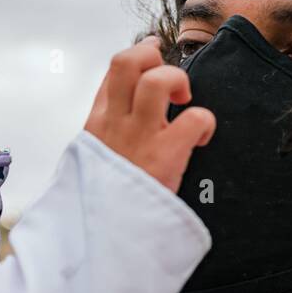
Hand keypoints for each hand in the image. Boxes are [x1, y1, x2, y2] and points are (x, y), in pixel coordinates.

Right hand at [83, 36, 215, 192]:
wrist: (100, 237)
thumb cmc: (99, 203)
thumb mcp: (87, 165)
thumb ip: (103, 141)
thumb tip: (117, 127)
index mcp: (96, 125)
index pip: (113, 72)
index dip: (138, 55)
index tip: (153, 56)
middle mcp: (114, 124)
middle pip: (128, 61)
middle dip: (154, 58)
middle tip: (169, 79)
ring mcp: (138, 137)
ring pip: (158, 79)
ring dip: (178, 81)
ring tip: (184, 100)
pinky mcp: (164, 155)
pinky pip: (194, 118)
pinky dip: (204, 123)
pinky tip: (200, 138)